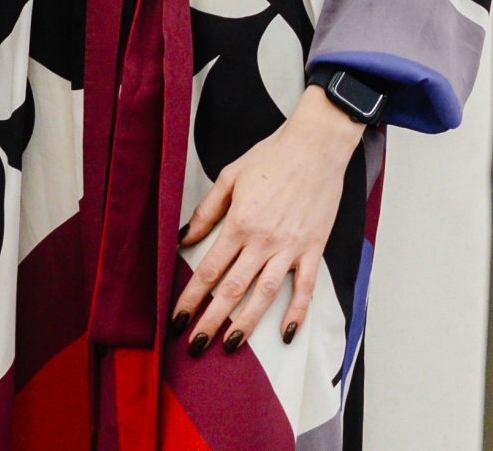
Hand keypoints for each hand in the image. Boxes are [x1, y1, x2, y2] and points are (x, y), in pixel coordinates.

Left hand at [170, 85, 363, 353]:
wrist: (315, 147)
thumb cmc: (271, 157)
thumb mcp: (230, 177)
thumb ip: (207, 211)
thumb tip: (185, 238)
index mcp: (239, 223)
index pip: (209, 270)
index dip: (191, 297)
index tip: (177, 318)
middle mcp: (263, 240)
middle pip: (232, 289)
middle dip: (211, 320)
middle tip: (196, 346)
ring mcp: (290, 248)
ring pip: (265, 294)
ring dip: (247, 323)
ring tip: (230, 346)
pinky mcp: (313, 249)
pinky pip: (305, 288)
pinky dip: (297, 312)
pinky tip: (286, 333)